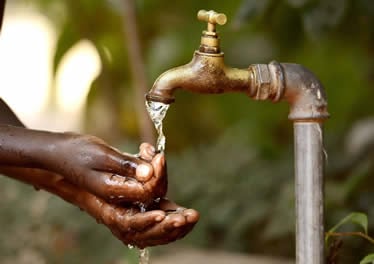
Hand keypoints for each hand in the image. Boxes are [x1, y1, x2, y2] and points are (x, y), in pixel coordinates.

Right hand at [0, 166, 197, 248]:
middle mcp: (113, 208)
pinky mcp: (126, 199)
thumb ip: (126, 164)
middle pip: (145, 225)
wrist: (59, 156)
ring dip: (170, 221)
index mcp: (106, 199)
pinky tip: (179, 210)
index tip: (165, 190)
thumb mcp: (101, 154)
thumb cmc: (77, 152)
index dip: (153, 200)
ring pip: (148, 223)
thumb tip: (151, 171)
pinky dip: (164, 212)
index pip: (136, 207)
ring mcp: (120, 206)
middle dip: (170, 222)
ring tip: (191, 217)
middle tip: (191, 216)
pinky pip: (147, 212)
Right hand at [50, 135, 166, 203]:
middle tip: (154, 151)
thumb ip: (126, 165)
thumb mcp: (102, 155)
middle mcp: (118, 194)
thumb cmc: (75, 151)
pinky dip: (146, 163)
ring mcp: (120, 188)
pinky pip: (141, 176)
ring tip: (146, 148)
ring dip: (153, 165)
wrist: (57, 152)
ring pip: (149, 183)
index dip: (158, 174)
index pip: (148, 191)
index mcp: (113, 191)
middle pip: (152, 191)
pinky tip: (142, 149)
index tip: (158, 156)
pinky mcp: (121, 179)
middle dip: (159, 171)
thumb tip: (150, 172)